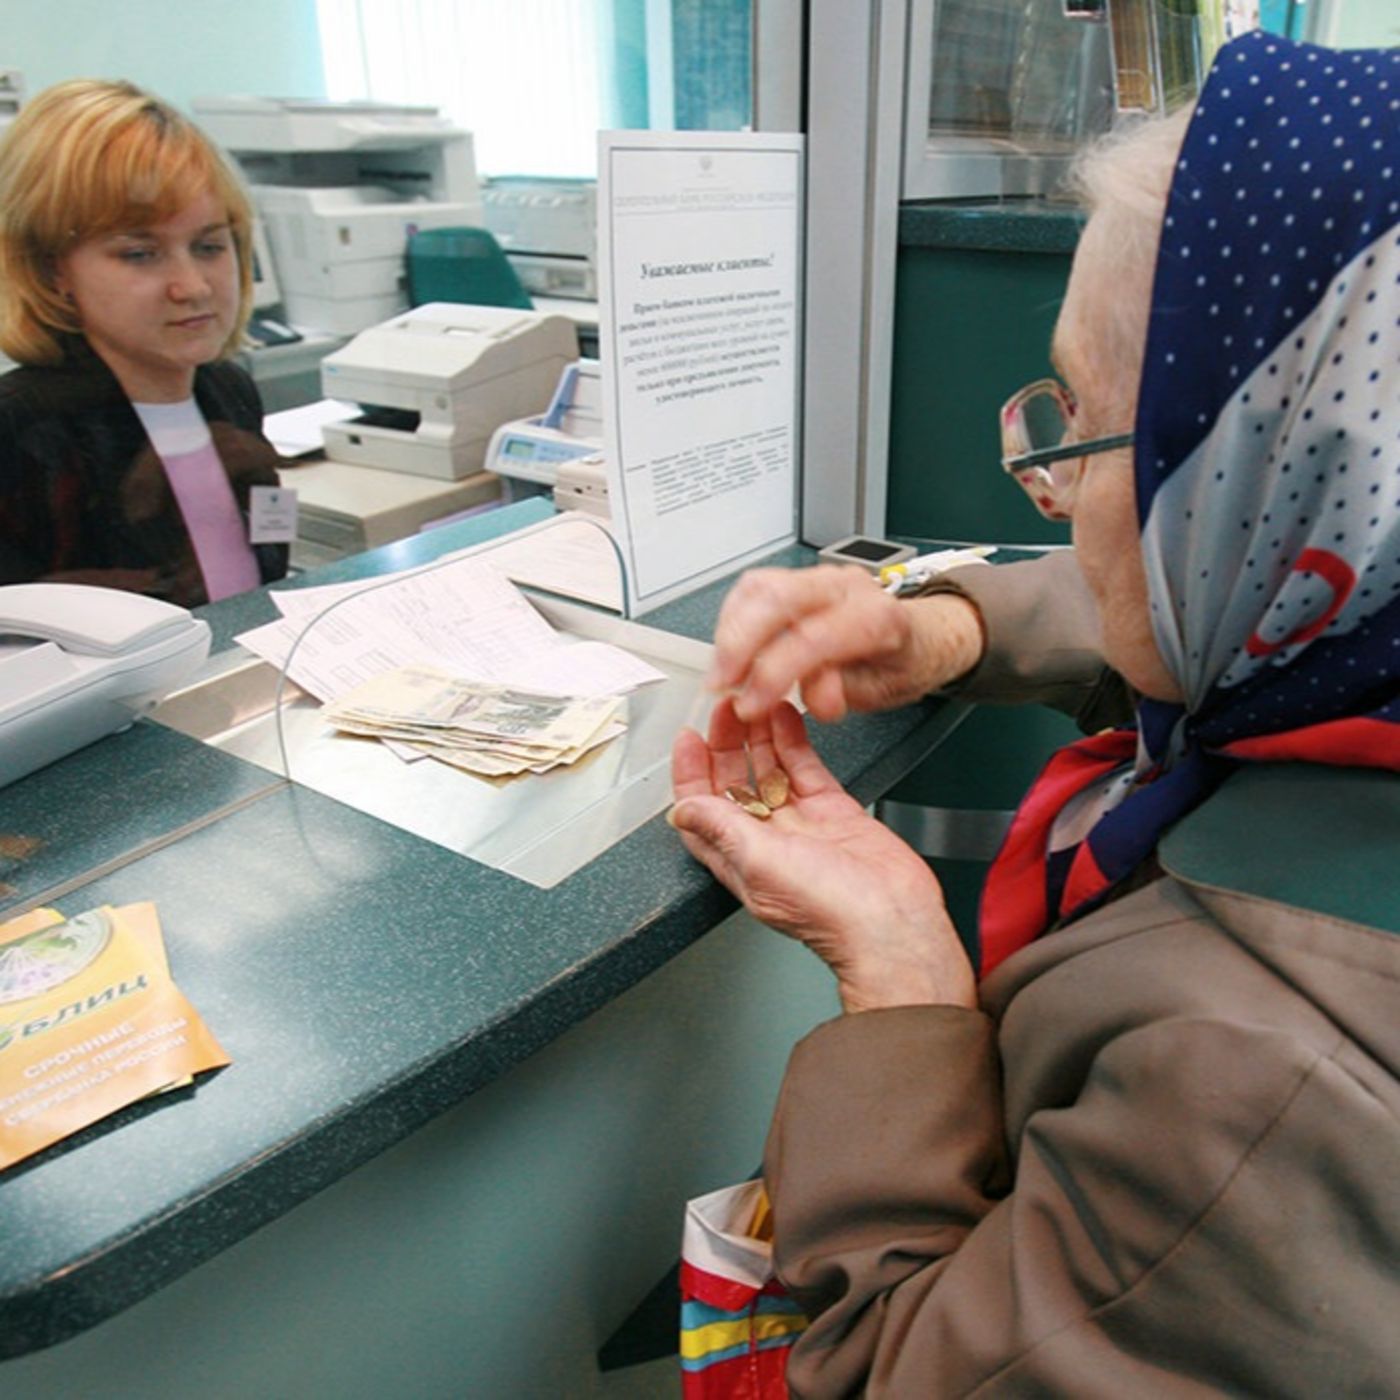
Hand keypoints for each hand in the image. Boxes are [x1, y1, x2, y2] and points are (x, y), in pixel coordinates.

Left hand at [670, 699, 975, 1012]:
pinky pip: (806, 769)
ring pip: (770, 770)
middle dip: (725, 745)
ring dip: (758, 737)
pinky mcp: (833, 812)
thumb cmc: (828, 911)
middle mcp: (766, 841)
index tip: (689, 739)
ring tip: (753, 704)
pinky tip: (786, 717)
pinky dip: (794, 741)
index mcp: (738, 858)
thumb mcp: (758, 862)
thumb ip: (720, 829)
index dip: (690, 772)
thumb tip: (681, 810)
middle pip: (734, 783)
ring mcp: (800, 825)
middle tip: (724, 710)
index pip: (701, 808)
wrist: (891, 920)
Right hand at [708, 564, 984, 722]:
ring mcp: (820, 577)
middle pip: (777, 597)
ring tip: (723, 672)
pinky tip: (731, 650)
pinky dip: (734, 619)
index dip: (772, 674)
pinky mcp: (798, 579)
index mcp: (877, 617)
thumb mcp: (881, 693)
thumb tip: (811, 695)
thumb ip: (843, 692)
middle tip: (721, 684)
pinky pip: (755, 588)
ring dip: (730, 631)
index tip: (750, 704)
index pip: (812, 637)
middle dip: (739, 643)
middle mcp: (846, 588)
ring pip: (760, 587)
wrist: (918, 636)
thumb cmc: (901, 663)